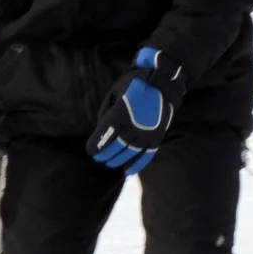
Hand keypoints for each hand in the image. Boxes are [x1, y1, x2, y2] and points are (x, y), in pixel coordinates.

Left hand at [88, 48, 183, 174]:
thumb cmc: (133, 85)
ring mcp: (146, 133)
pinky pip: (147, 154)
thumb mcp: (113, 93)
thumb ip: (105, 112)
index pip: (104, 137)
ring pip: (130, 153)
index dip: (95, 147)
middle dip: (105, 155)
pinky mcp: (157, 136)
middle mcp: (133, 127)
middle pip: (116, 148)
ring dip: (119, 160)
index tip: (91, 151)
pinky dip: (137, 164)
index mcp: (119, 115)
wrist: (161, 82)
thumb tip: (101, 129)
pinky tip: (129, 170)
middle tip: (100, 158)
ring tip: (112, 163)